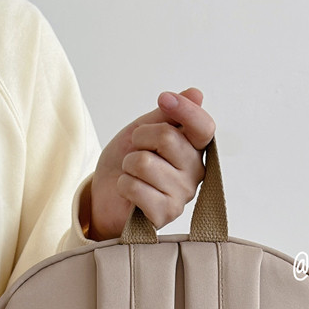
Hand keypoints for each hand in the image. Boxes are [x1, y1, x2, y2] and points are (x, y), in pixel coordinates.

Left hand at [86, 88, 215, 240]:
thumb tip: (196, 94)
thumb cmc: (127, 162)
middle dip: (140, 138)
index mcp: (194, 149)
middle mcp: (195, 172)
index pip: (203, 127)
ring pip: (145, 163)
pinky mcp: (165, 214)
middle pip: (168, 137)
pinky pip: (135, 187)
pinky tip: (129, 193)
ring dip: (128, 164)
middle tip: (136, 150)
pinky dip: (123, 185)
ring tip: (132, 174)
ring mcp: (182, 195)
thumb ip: (168, 115)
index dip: (185, 110)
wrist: (105, 195)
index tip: (164, 99)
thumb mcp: (144, 129)